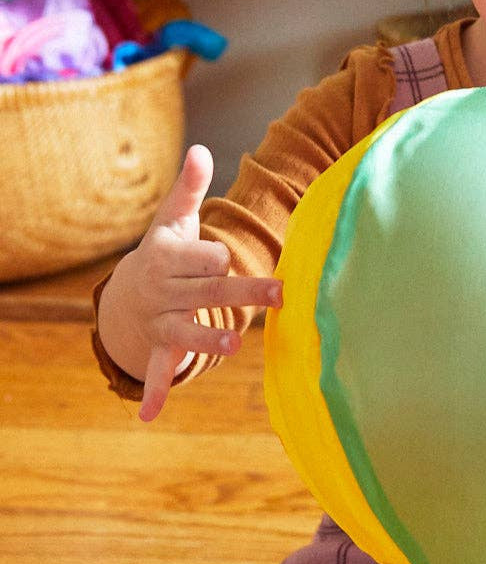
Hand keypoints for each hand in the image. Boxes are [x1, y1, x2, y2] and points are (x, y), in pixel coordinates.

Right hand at [96, 145, 282, 421]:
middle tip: (281, 293)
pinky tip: (150, 414)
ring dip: (208, 339)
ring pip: (188, 331)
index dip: (216, 258)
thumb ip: (190, 187)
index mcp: (167, 257)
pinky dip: (155, 390)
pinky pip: (157, 370)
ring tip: (234, 344)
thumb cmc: (165, 251)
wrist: (126, 293)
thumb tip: (201, 149)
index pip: (203, 257)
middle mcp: (162, 291)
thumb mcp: (173, 219)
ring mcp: (160, 322)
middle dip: (243, 292)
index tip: (223, 259)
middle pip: (210, 291)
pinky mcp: (160, 348)